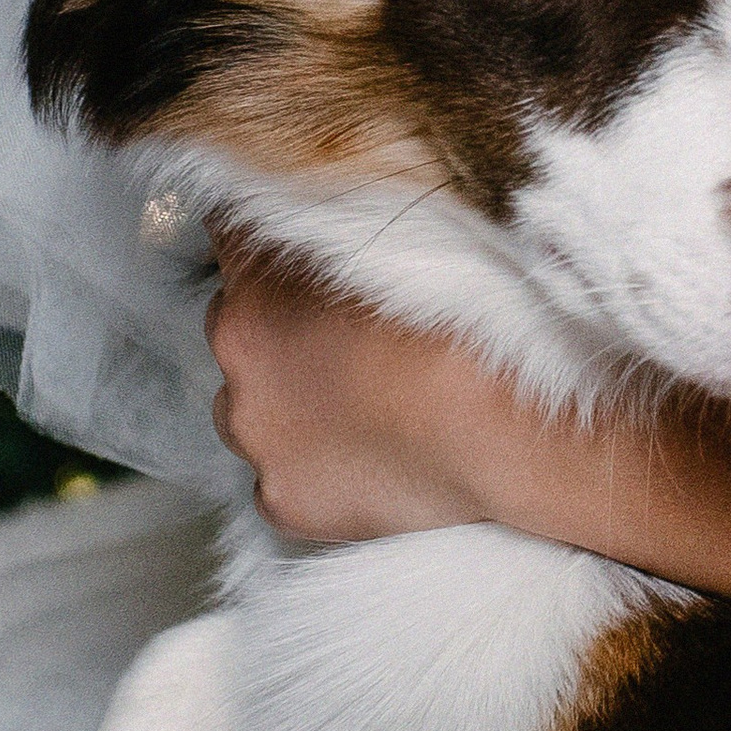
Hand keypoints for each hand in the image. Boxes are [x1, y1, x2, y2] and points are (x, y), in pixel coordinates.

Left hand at [206, 251, 525, 541]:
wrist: (500, 430)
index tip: (307, 261)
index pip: (230, 241)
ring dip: (288, 406)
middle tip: (352, 345)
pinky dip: (313, 471)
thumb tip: (326, 234)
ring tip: (364, 408)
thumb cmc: (466, 329)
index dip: (276, 249)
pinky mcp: (282, 501)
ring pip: (248, 411)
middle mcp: (238, 363)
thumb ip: (338, 230)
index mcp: (257, 289)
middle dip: (281, 334)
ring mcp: (257, 438)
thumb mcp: (402, 241)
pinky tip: (369, 460)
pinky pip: (279, 480)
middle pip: (236, 332)